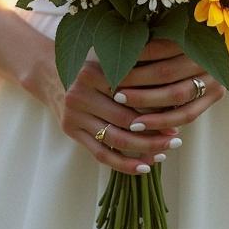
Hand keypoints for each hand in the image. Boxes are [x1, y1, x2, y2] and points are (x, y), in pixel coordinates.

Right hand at [59, 53, 180, 175]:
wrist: (51, 74)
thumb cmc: (93, 66)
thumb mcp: (109, 60)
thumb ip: (134, 71)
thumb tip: (172, 95)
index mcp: (92, 72)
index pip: (130, 93)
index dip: (154, 105)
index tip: (177, 112)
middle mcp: (79, 94)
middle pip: (124, 119)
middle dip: (153, 131)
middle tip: (176, 138)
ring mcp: (73, 114)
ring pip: (114, 140)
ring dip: (143, 149)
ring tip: (164, 152)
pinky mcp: (71, 131)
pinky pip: (101, 154)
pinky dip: (124, 164)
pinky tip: (145, 167)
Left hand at [111, 37, 228, 131]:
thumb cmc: (198, 34)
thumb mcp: (181, 28)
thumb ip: (157, 36)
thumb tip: (120, 44)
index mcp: (195, 34)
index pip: (160, 48)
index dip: (137, 56)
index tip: (115, 63)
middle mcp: (206, 56)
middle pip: (166, 73)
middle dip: (137, 82)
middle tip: (113, 88)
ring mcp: (214, 79)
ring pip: (177, 96)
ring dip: (147, 104)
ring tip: (124, 110)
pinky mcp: (215, 97)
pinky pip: (187, 115)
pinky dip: (163, 122)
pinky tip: (142, 125)